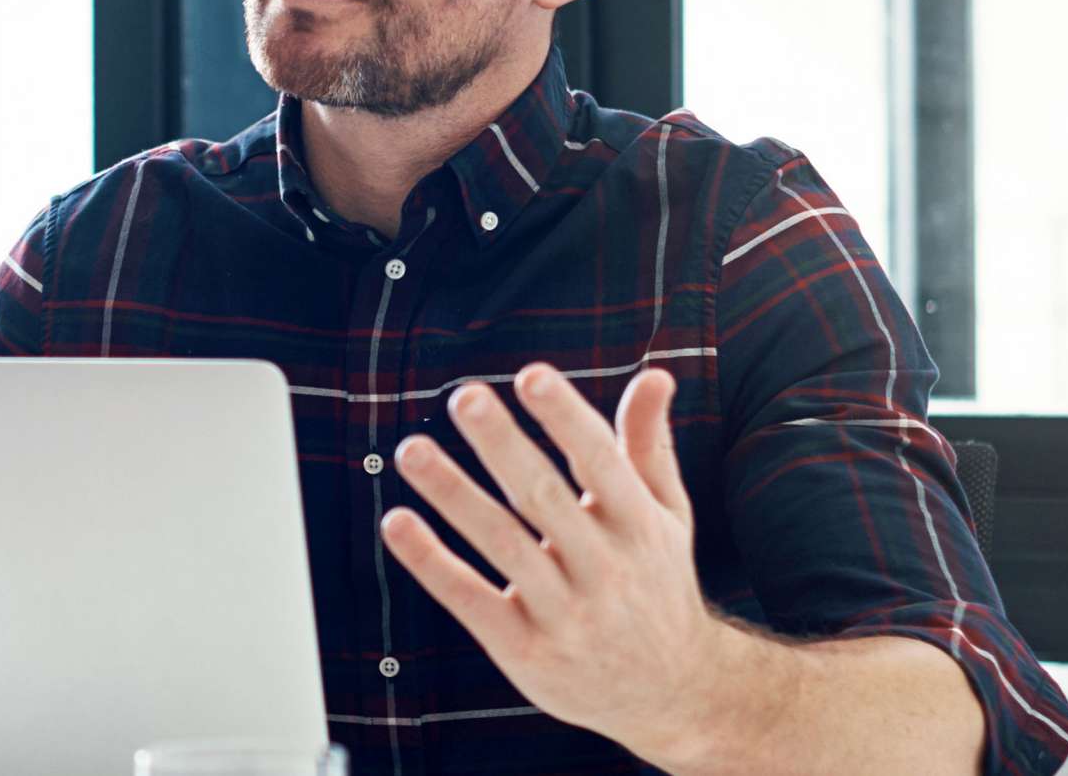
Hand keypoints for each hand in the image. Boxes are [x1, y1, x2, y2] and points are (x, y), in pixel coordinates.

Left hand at [381, 364, 740, 751]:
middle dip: (504, 447)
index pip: (601, 464)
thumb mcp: (665, 516)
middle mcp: (604, 568)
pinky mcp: (526, 651)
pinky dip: (432, 564)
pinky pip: (472, 601)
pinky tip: (397, 523)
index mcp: (638, 526)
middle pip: (544, 499)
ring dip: (454, 495)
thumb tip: (654, 374)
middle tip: (465, 398)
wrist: (670, 693)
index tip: (532, 375)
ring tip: (412, 450)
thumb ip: (648, 446)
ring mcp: (564, 613)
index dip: (566, 419)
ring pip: (502, 546)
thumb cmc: (657, 585)